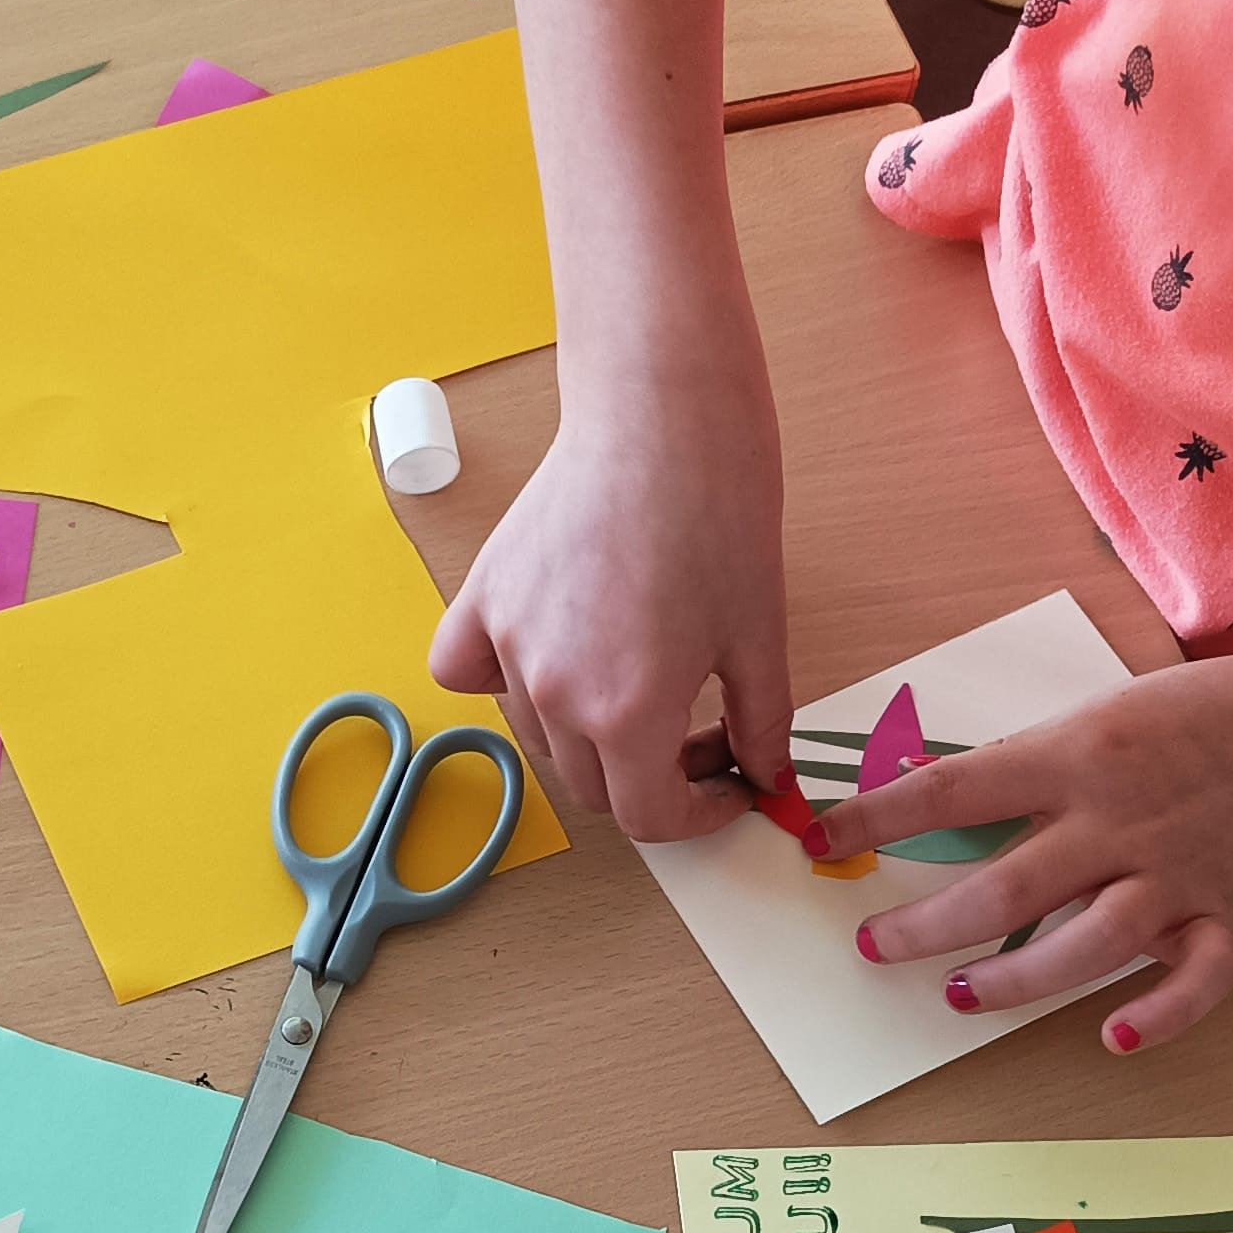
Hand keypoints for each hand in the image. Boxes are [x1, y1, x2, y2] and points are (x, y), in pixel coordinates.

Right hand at [428, 369, 792, 840]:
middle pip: (593, 787)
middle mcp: (555, 692)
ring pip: (540, 736)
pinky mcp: (482, 599)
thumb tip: (765, 775)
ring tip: (637, 681)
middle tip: (699, 731)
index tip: (727, 784)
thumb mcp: (761, 633)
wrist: (661, 415)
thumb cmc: (718, 509)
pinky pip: (467, 672)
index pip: (648, 817)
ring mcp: (509, 644)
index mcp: (629, 713)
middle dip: (652, 777)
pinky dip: (500, 681)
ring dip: (589, 735)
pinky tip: (548, 657)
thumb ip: (761, 724)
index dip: (699, 813)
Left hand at [807, 653, 1232, 1051]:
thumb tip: (928, 789)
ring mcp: (1176, 874)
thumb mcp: (1103, 714)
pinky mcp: (1228, 918)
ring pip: (1082, 944)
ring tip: (958, 996)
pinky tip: (1112, 1039)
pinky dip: (1158, 1016)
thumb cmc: (1206, 717)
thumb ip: (1026, 762)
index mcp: (1078, 755)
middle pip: (1003, 887)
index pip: (952, 792)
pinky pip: (1194, 981)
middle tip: (874, 946)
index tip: (819, 844)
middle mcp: (1120, 820)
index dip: (874, 820)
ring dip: (1011, 979)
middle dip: (925, 926)